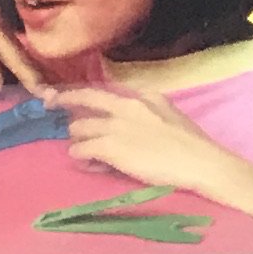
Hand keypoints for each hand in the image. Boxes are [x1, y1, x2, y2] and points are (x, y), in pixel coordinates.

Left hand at [50, 82, 246, 196]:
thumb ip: (148, 108)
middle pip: (83, 101)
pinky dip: (80, 156)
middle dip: (64, 106)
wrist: (201, 162)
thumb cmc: (192, 144)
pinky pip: (82, 149)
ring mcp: (116, 127)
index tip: (55, 94)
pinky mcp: (112, 148)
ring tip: (84, 151)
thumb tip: (133, 111)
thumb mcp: (169, 113)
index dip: (75, 93)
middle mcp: (124, 107)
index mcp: (140, 97)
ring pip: (79, 128)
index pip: (99, 90)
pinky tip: (86, 162)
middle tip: (51, 110)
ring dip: (78, 140)